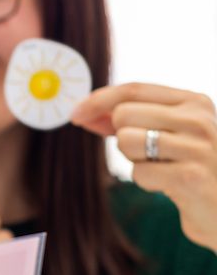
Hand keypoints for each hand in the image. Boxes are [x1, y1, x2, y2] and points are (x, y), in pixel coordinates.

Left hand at [72, 83, 216, 251]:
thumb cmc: (192, 170)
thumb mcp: (169, 135)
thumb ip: (132, 120)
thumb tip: (87, 111)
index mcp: (194, 102)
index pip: (134, 89)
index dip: (99, 100)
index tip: (75, 114)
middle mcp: (198, 119)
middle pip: (124, 115)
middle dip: (122, 138)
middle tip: (148, 155)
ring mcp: (197, 147)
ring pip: (127, 142)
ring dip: (135, 161)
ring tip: (163, 168)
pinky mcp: (191, 177)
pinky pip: (139, 173)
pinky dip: (147, 182)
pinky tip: (170, 185)